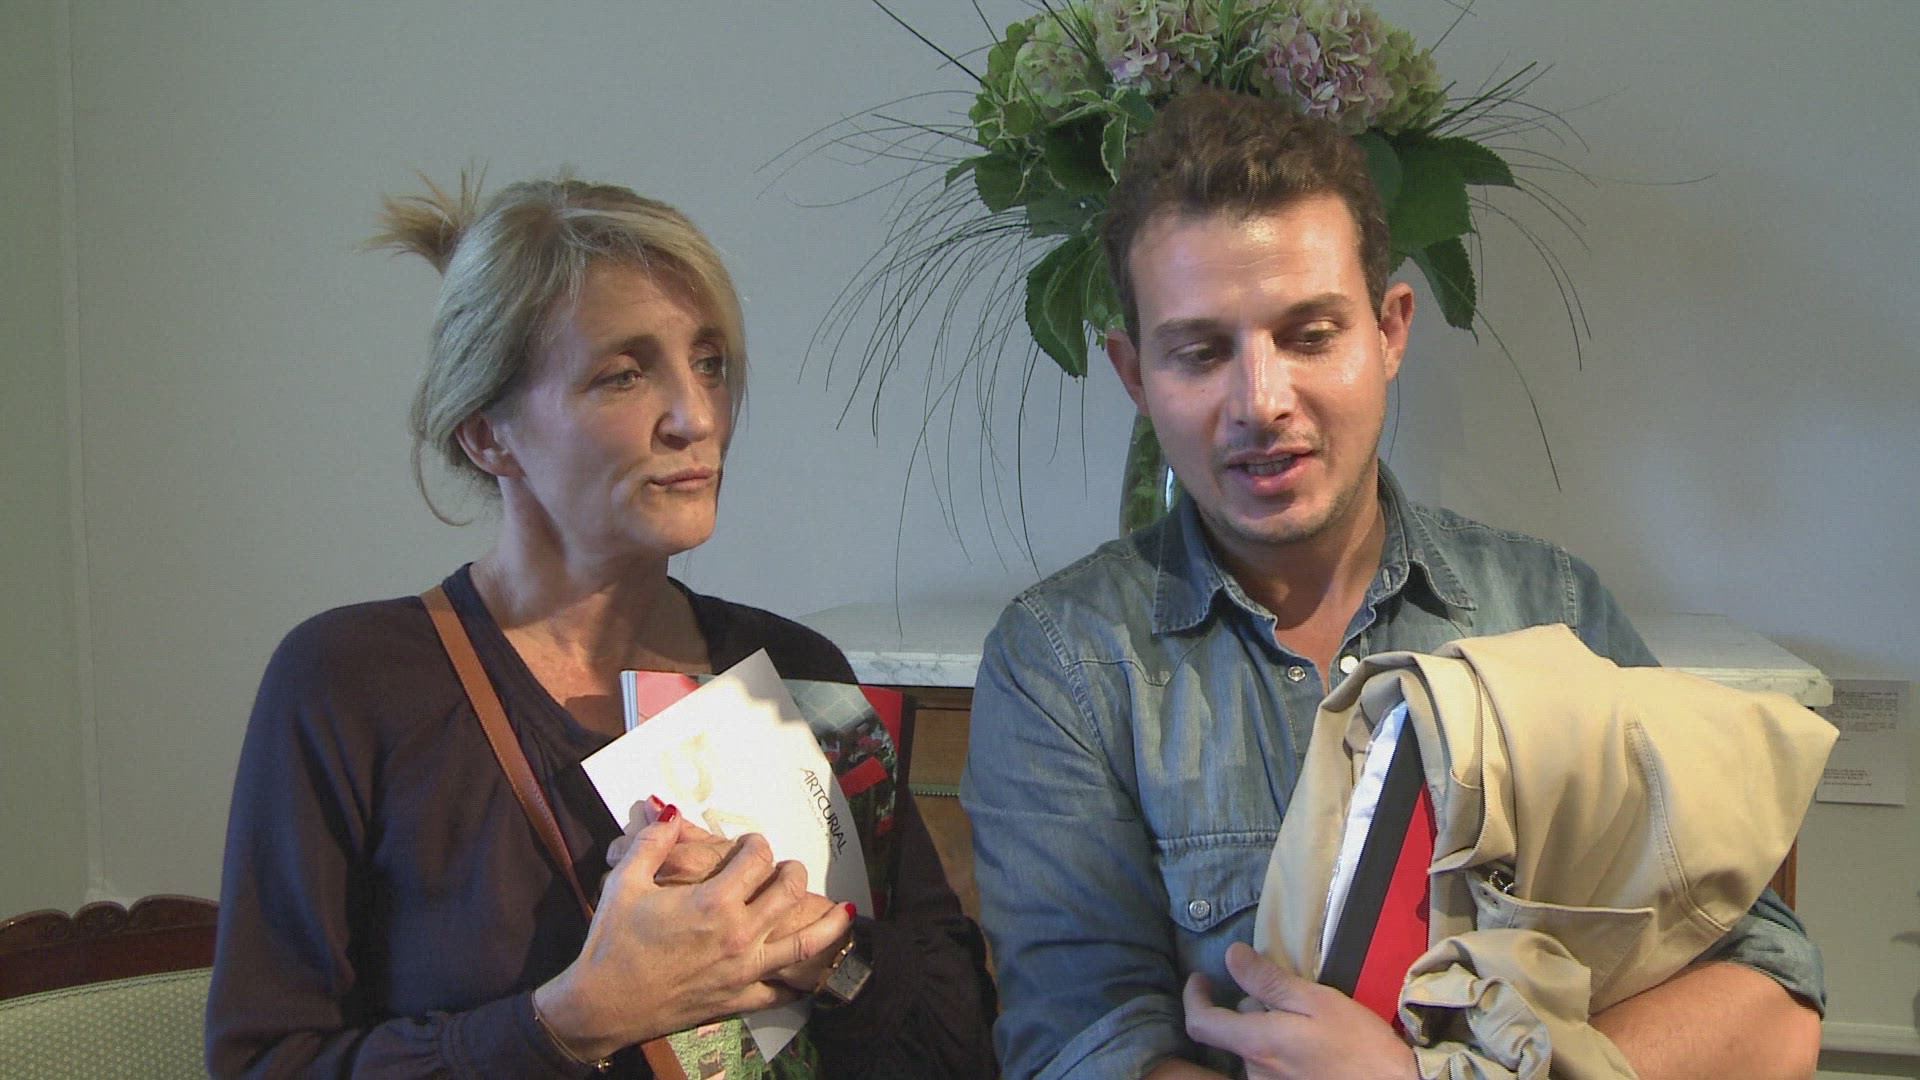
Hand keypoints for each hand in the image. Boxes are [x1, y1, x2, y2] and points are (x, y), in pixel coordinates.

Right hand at [610, 798, 854, 991]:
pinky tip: (810, 973)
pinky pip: (781, 991)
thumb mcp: (625, 882)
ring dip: (825, 924)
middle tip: (787, 869)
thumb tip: (668, 812)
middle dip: (792, 873)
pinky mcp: (738, 1000)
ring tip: (840, 911)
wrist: (602, 1006)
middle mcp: (739, 934)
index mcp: (714, 901)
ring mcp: (743, 971)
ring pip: (803, 944)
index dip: (757, 844)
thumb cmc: (612, 944)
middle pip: (788, 892)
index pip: (757, 859)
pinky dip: (799, 981)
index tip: (751, 844)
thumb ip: (652, 842)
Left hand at [1183, 943, 1415, 1079]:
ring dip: (1271, 1031)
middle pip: (1237, 1031)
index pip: (1201, 1022)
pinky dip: (1283, 1049)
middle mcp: (1255, 1071)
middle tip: (1290, 996)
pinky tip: (1313, 1046)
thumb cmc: (1359, 1046)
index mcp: (1258, 1043)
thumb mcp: (1317, 1001)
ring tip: (1309, 1024)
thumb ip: (1270, 981)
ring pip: (1257, 1048)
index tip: (1201, 978)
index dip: (1194, 997)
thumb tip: (1232, 956)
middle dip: (1253, 1008)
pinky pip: (1273, 1066)